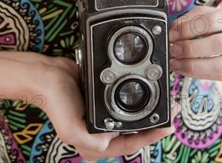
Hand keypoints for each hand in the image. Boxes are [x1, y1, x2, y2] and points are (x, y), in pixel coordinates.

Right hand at [41, 56, 176, 159]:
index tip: (168, 124)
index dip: (152, 136)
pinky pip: (125, 103)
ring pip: (133, 119)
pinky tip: (148, 91)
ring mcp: (103, 118)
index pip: (131, 145)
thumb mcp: (70, 127)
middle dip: (155, 124)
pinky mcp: (103, 101)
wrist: (48, 75)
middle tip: (173, 111)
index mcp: (96, 145)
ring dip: (149, 112)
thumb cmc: (57, 100)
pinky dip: (138, 98)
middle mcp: (102, 134)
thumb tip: (109, 144)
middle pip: (136, 133)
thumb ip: (90, 141)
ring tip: (165, 102)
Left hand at [169, 5, 221, 82]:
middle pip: (218, 45)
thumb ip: (193, 18)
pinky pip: (219, 77)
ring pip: (219, 66)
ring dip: (192, 66)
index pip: (212, 21)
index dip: (189, 28)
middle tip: (174, 49)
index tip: (173, 33)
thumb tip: (174, 30)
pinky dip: (198, 74)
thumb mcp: (213, 12)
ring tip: (176, 62)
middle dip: (190, 49)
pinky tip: (185, 69)